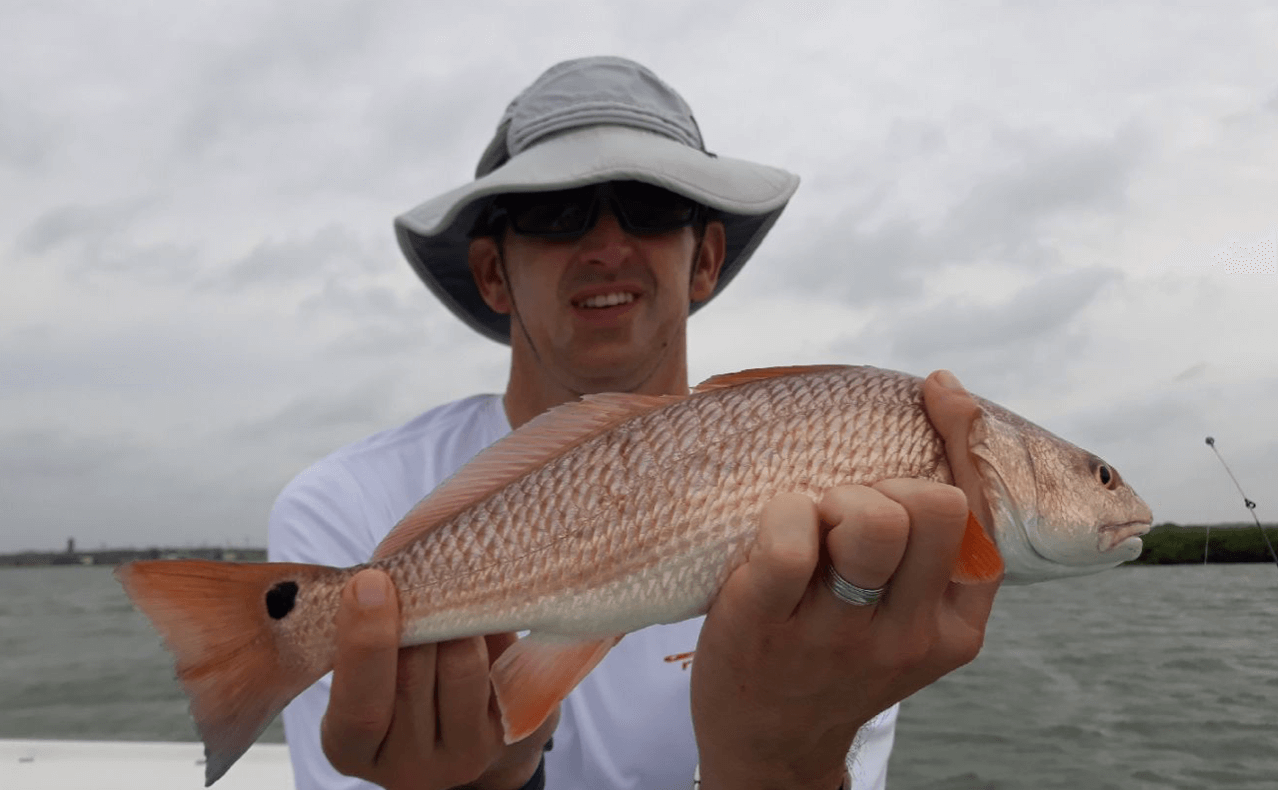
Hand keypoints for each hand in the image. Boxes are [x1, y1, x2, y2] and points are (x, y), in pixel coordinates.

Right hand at [320, 569, 557, 789]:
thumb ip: (366, 627)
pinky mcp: (510, 732)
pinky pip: (503, 662)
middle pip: (412, 675)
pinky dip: (492, 628)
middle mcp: (407, 766)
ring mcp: (463, 756)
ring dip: (456, 617)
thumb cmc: (405, 676)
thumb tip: (383, 569)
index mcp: (351, 746)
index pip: (359, 706)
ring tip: (453, 596)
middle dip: (416, 614)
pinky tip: (484, 619)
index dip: (364, 642)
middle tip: (420, 579)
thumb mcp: (369, 663)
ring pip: (461, 665)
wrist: (467, 716)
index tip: (369, 582)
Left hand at [689, 370, 1001, 789]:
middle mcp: (907, 633)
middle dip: (886, 485)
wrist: (769, 748)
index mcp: (952, 625)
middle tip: (846, 511)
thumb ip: (924, 559)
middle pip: (931, 506)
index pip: (982, 515)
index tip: (939, 391)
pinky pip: (790, 539)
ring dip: (836, 497)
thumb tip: (933, 425)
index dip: (964, 438)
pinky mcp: (766, 627)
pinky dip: (782, 514)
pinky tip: (771, 533)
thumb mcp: (902, 623)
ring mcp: (838, 634)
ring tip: (812, 524)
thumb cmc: (832, 660)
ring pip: (870, 517)